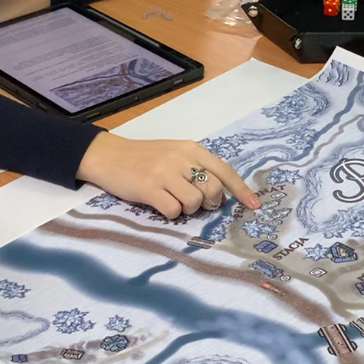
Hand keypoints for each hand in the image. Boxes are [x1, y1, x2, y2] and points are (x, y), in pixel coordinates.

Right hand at [77, 132, 260, 219]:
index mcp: (191, 149)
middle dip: (209, 203)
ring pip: (194, 202)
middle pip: (213, 190)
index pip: (225, 171)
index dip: (242, 190)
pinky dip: (171, 214)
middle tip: (197, 203)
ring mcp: (165, 173)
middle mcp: (181, 158)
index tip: (255, 205)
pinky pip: (174, 211)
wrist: (108, 155)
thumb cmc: (144, 157)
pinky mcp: (149, 188)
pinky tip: (160, 205)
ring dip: (188, 209)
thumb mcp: (174, 154)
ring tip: (173, 200)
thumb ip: (197, 168)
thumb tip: (220, 195)